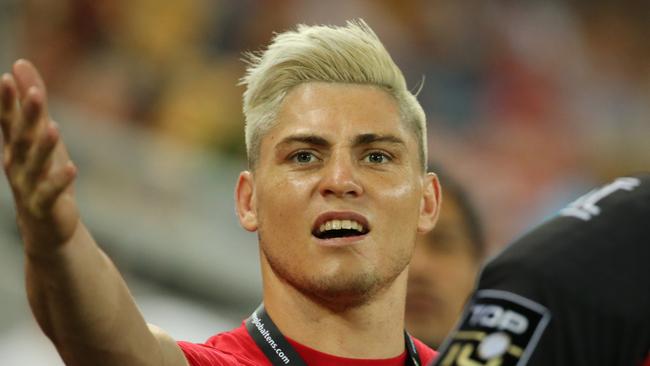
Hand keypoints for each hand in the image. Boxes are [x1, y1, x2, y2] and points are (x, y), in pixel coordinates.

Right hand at [1, 60, 79, 253]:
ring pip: (35, 165)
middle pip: (21, 138)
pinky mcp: (44, 206)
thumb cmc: (43, 173)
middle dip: (27, 116)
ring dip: (43, 146)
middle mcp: (16, 165)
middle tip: (34, 94)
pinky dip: (60, 181)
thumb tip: (20, 64)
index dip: (7, 101)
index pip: (8, 121)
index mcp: (14, 147)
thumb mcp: (40, 135)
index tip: (6, 78)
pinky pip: (50, 192)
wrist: (47, 224)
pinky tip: (72, 168)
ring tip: (54, 128)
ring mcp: (28, 186)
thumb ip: (34, 103)